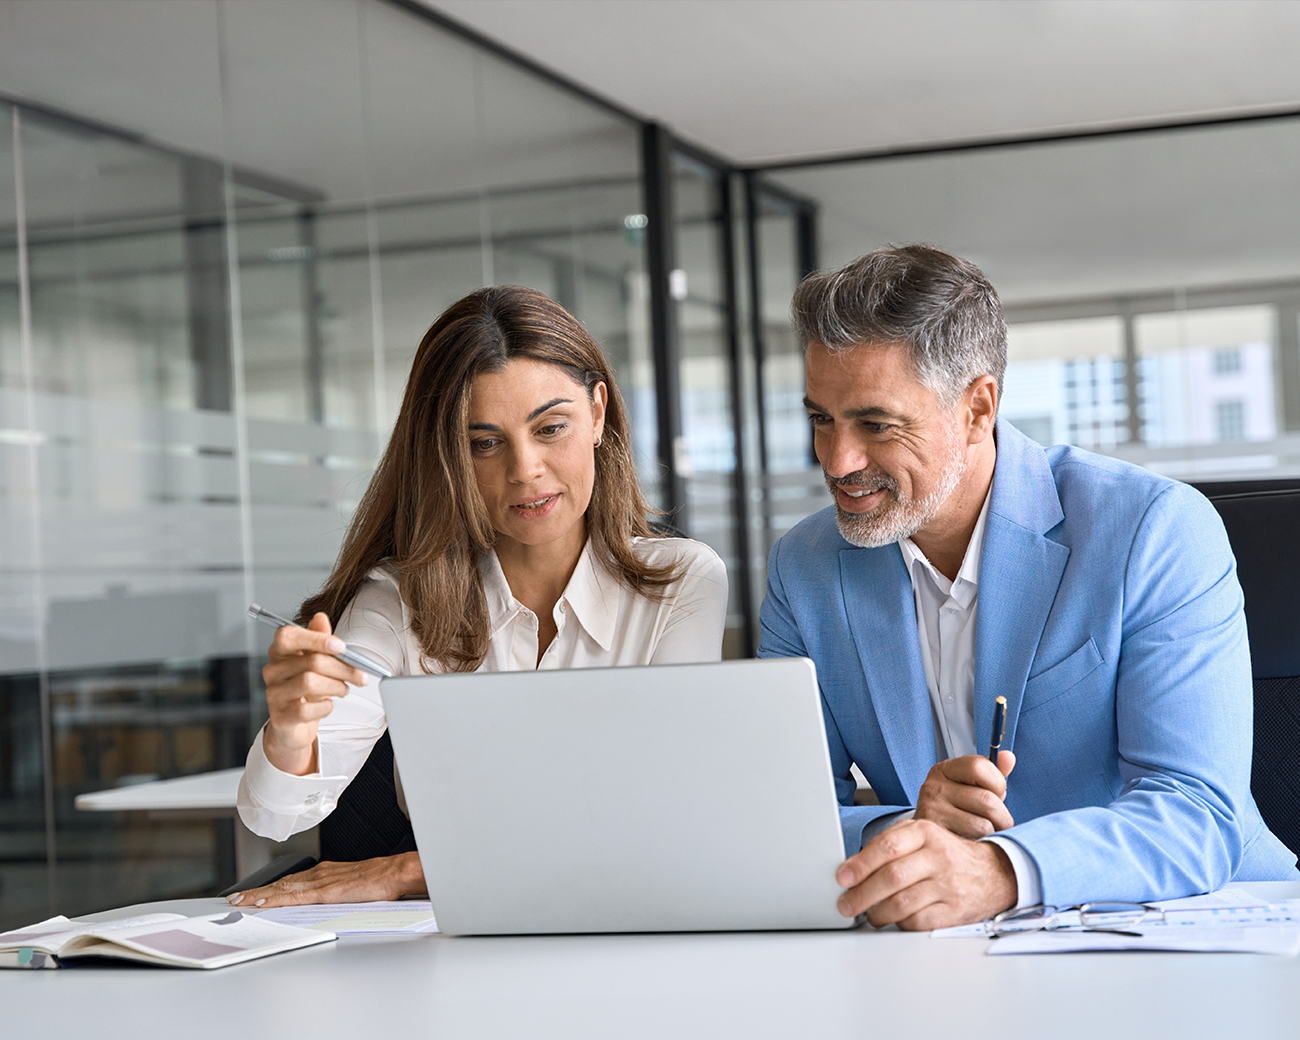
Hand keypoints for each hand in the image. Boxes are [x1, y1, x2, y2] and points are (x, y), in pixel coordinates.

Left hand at [226, 853, 426, 907]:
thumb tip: (330, 903)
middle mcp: (319, 873)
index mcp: (326, 873)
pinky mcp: (325, 891)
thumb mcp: (354, 886)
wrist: (396, 872)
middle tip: (233, 898)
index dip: (269, 888)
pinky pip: (293, 896)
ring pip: (281, 888)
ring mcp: (320, 881)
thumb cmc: (382, 879)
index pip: (291, 881)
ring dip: (258, 895)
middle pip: (280, 884)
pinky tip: (262, 903)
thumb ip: (339, 892)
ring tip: (239, 902)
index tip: (253, 895)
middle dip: (255, 892)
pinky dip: (275, 899)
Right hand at [262, 612, 365, 775]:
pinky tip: (327, 704)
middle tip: (360, 676)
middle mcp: (272, 671)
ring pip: (310, 683)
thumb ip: (318, 639)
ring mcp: (274, 694)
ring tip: (344, 689)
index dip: (316, 639)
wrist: (294, 724)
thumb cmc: (305, 689)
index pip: (288, 636)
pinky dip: (325, 707)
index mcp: (279, 652)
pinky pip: (308, 709)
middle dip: (343, 668)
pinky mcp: (280, 717)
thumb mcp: (313, 661)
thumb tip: (320, 617)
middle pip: (311, 662)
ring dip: (336, 687)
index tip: (341, 647)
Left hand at [835, 818, 1016, 929]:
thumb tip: (853, 866)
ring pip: (903, 902)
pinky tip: (892, 921)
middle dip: (862, 894)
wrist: (995, 874)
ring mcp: (948, 884)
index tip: (843, 878)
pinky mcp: (955, 910)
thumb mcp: (922, 837)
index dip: (861, 864)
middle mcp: (938, 856)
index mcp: (925, 833)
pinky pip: (919, 921)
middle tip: (846, 904)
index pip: (887, 846)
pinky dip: (899, 923)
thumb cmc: (948, 855)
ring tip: (867, 915)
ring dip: (877, 913)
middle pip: (892, 877)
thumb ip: (890, 844)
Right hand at [914, 750, 1015, 838]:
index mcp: (943, 770)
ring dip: (994, 832)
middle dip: (1002, 815)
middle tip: (996, 820)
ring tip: (985, 832)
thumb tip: (1009, 757)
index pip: (979, 766)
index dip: (997, 782)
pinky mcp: (938, 836)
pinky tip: (976, 841)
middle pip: (987, 800)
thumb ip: (993, 771)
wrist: (931, 839)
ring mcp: (932, 812)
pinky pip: (976, 840)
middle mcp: (933, 787)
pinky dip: (983, 843)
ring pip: (984, 824)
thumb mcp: (973, 786)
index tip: (995, 792)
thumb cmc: (958, 809)